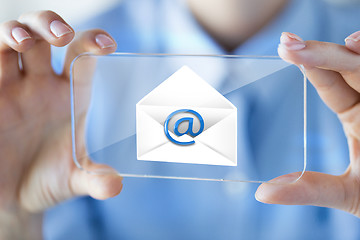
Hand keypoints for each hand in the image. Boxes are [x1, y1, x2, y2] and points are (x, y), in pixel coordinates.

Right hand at [0, 11, 122, 238]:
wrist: (13, 198)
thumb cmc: (47, 182)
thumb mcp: (73, 181)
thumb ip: (94, 180)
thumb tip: (116, 186)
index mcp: (70, 96)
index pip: (82, 58)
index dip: (93, 42)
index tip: (108, 45)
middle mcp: (40, 84)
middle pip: (44, 36)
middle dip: (49, 25)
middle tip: (61, 35)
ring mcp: (10, 87)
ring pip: (9, 41)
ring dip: (14, 31)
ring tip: (21, 40)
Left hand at [255, 31, 359, 216]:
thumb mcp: (349, 193)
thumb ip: (311, 189)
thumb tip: (263, 193)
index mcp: (356, 115)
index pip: (329, 84)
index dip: (309, 65)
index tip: (284, 48)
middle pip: (349, 67)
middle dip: (322, 53)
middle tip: (288, 42)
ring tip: (347, 43)